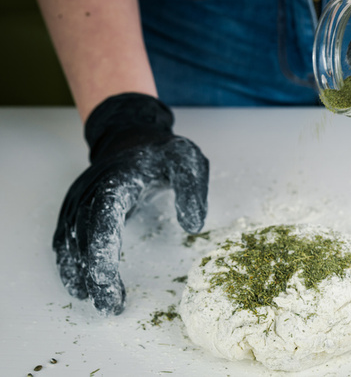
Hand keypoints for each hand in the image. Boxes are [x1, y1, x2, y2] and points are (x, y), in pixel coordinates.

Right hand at [53, 93, 208, 314]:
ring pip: (70, 242)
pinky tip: (82, 287)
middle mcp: (91, 191)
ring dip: (79, 274)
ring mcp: (79, 200)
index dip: (102, 248)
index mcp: (118, 180)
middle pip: (84, 237)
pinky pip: (65, 240)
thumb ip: (192, 188)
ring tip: (98, 302)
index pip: (103, 216)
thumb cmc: (161, 152)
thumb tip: (194, 225)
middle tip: (109, 305)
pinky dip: (70, 264)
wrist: (130, 137)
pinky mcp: (75, 210)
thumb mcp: (186, 159)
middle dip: (93, 273)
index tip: (107, 278)